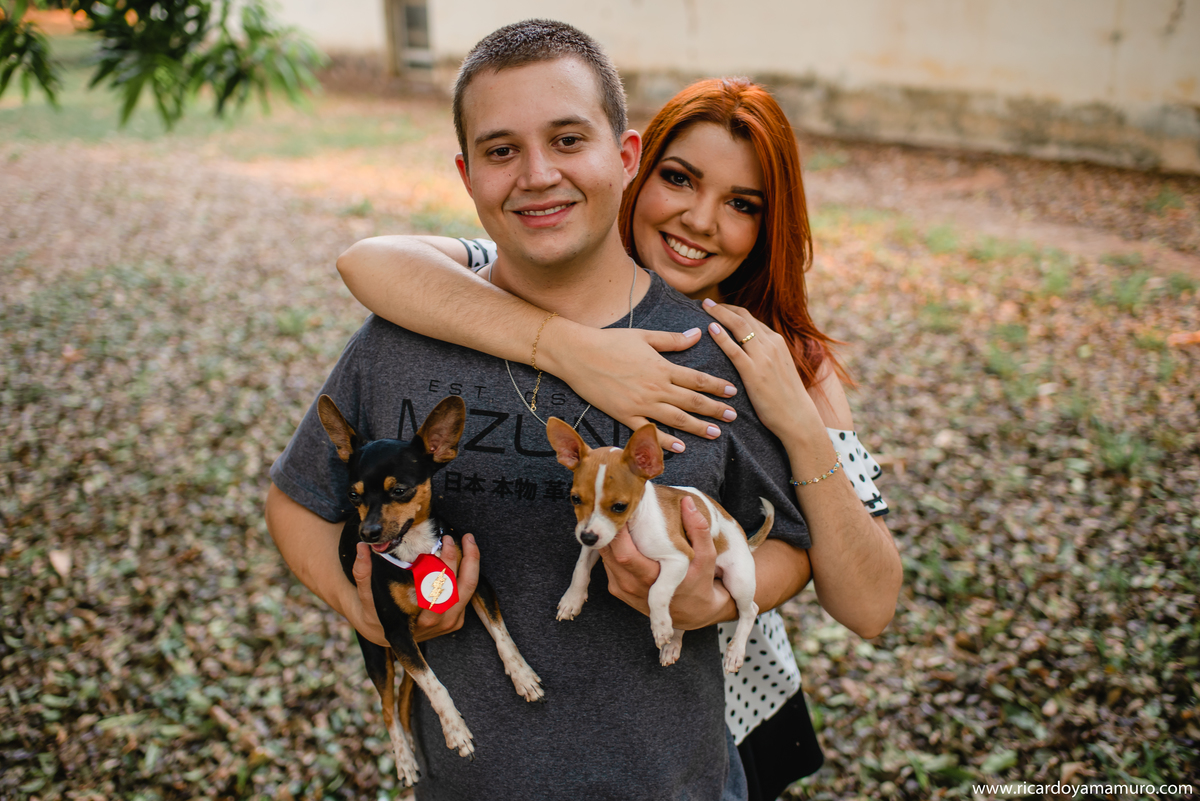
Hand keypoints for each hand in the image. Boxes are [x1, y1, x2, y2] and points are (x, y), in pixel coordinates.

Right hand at [349, 534, 480, 645]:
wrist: (383, 633)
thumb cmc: (375, 612)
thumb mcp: (365, 595)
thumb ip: (362, 572)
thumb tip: (362, 547)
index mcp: (416, 620)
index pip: (437, 593)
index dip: (445, 566)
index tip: (443, 543)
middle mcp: (436, 624)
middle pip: (460, 590)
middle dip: (463, 560)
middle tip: (454, 537)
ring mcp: (449, 623)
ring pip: (469, 590)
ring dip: (472, 563)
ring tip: (468, 540)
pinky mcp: (456, 619)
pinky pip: (468, 593)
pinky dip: (469, 572)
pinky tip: (466, 554)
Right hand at [550, 325, 737, 452]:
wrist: (579, 355)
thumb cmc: (610, 341)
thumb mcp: (644, 336)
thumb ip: (673, 340)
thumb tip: (697, 334)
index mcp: (661, 367)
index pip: (696, 379)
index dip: (716, 386)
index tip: (731, 392)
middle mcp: (655, 388)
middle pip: (691, 401)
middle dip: (714, 409)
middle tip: (733, 416)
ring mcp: (640, 404)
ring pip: (676, 419)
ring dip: (697, 427)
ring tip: (715, 433)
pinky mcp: (624, 416)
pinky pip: (648, 432)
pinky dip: (665, 441)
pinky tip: (680, 447)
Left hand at [598, 496, 731, 629]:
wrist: (691, 613)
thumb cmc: (700, 582)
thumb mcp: (706, 558)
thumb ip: (699, 530)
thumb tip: (688, 503)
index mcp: (652, 579)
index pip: (624, 554)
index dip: (619, 531)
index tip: (624, 510)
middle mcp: (632, 587)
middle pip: (609, 553)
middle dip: (611, 529)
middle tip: (618, 508)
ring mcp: (621, 589)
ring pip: (605, 556)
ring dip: (610, 537)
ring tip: (620, 518)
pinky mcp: (616, 588)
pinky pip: (606, 562)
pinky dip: (611, 548)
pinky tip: (621, 535)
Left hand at [702, 300, 822, 441]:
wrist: (798, 417)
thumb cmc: (785, 397)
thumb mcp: (778, 368)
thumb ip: (765, 355)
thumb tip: (747, 350)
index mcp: (777, 341)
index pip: (751, 318)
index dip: (732, 310)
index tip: (717, 307)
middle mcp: (771, 344)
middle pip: (743, 317)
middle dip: (723, 307)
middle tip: (705, 302)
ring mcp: (763, 357)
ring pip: (739, 326)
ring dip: (719, 313)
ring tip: (704, 306)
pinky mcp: (754, 373)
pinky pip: (734, 350)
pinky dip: (722, 336)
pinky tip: (710, 328)